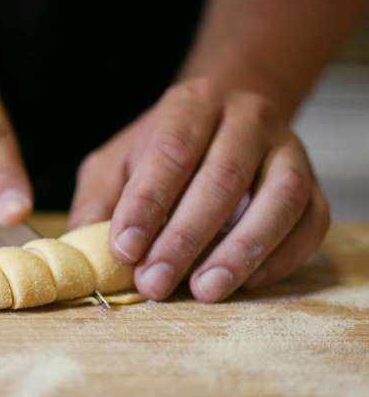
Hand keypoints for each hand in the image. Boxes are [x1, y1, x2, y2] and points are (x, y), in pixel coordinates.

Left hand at [69, 78, 329, 301]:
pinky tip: (245, 283)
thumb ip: (98, 202)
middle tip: (155, 283)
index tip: (125, 251)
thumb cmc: (162, 149)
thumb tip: (83, 251)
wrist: (227, 119)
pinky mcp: (313, 185)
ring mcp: (288, 150)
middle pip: (223, 177)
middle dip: (185, 238)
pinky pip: (310, 221)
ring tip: (205, 290)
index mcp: (190, 105)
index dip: (147, 204)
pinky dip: (281, 257)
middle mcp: (246, 120)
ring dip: (241, 250)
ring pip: (278, 198)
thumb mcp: (116, 162)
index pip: (171, 151)